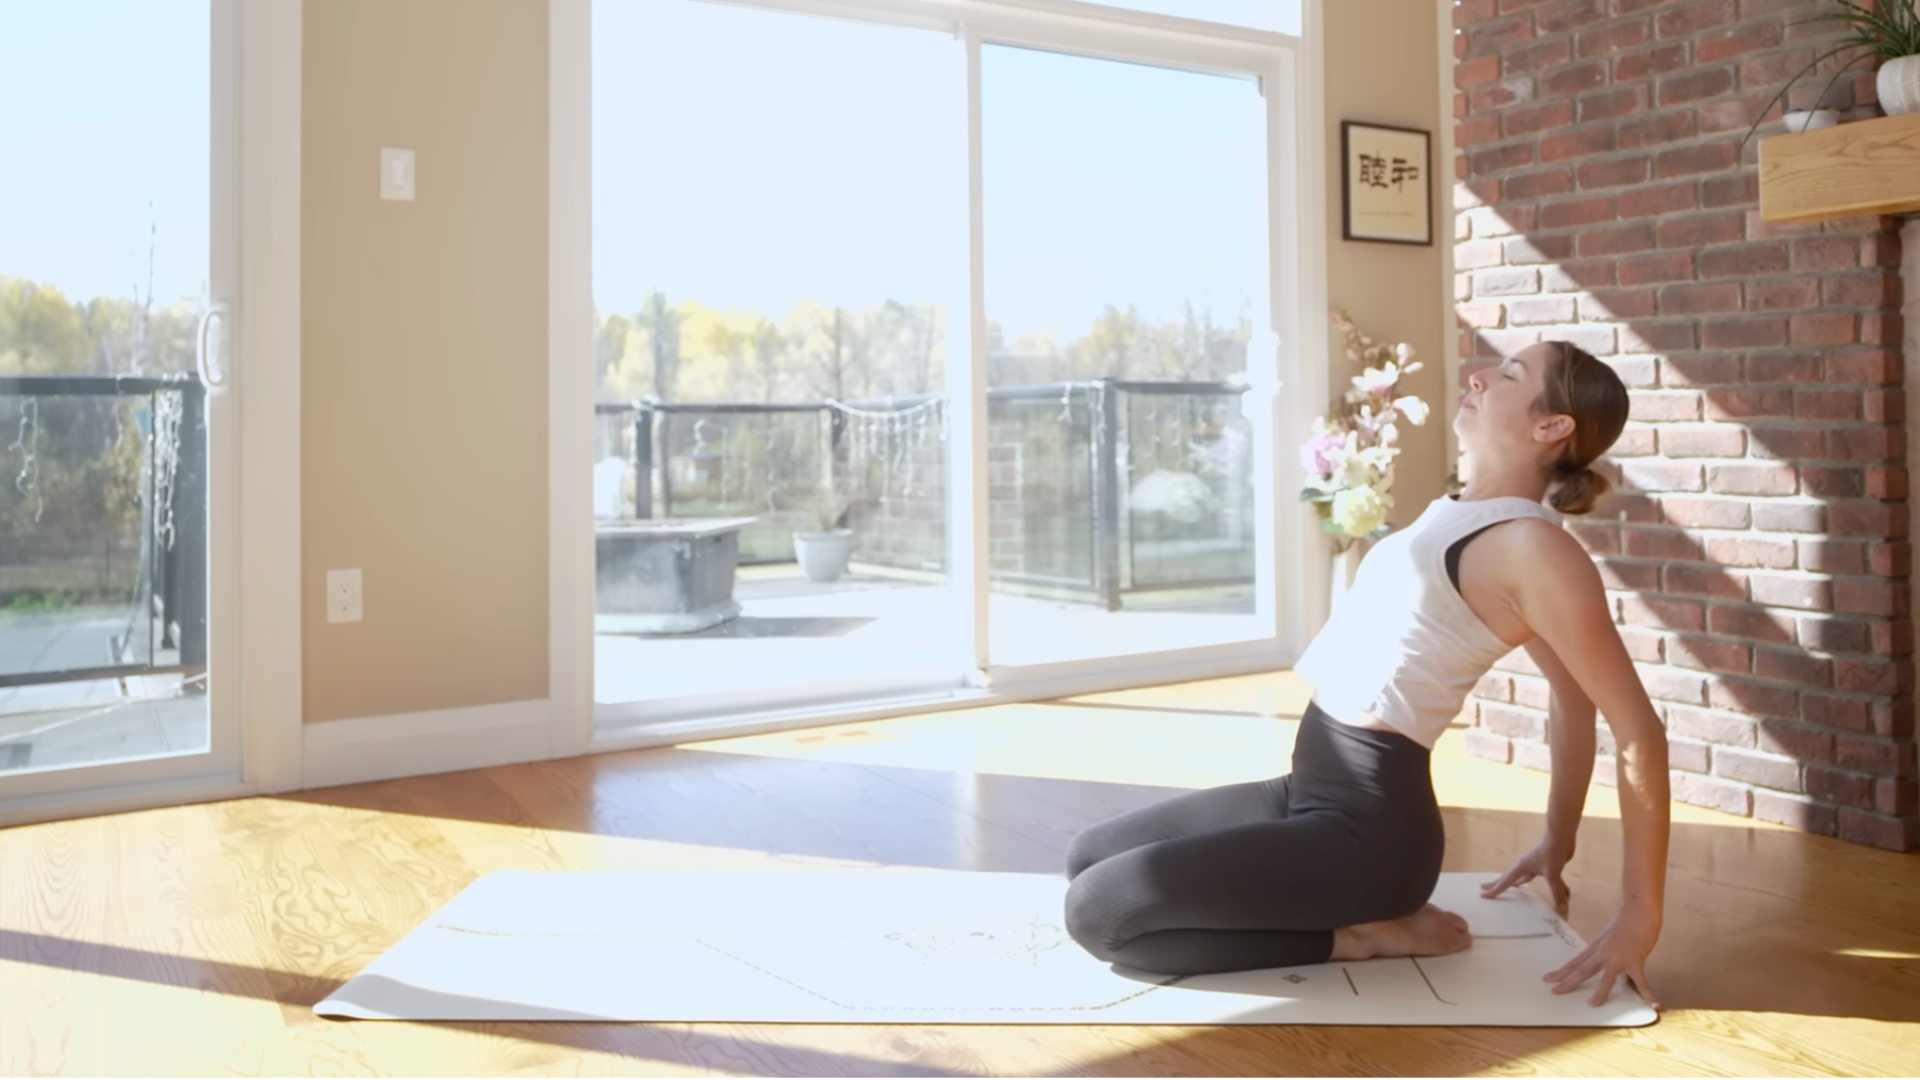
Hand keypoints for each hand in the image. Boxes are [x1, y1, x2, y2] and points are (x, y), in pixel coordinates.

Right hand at [1481, 835, 1572, 915]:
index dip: (1494, 890)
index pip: (1505, 881)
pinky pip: (1537, 877)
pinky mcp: (1544, 864)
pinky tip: (1536, 885)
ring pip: (1522, 877)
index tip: (1483, 895)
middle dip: (1496, 882)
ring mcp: (1534, 864)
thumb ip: (1557, 892)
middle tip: (1483, 886)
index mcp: (1521, 867)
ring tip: (1511, 888)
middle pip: (1508, 877)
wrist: (1560, 837)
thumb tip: (1562, 909)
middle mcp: (1524, 865)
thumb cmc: (1551, 852)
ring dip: (1516, 883)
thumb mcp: (1553, 873)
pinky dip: (1537, 883)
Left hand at [1546, 903, 1661, 1009]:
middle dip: (1568, 982)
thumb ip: (1607, 952)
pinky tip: (1653, 1005)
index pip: (1575, 962)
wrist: (1638, 908)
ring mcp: (1619, 957)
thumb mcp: (1610, 937)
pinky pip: (1641, 981)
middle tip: (1554, 992)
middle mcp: (1603, 953)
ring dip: (1600, 992)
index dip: (1562, 971)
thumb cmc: (1626, 921)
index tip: (1548, 978)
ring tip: (1592, 1005)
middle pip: (1582, 970)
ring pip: (1606, 977)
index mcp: (1596, 947)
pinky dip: (1648, 993)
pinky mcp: (1635, 960)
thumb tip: (1608, 967)